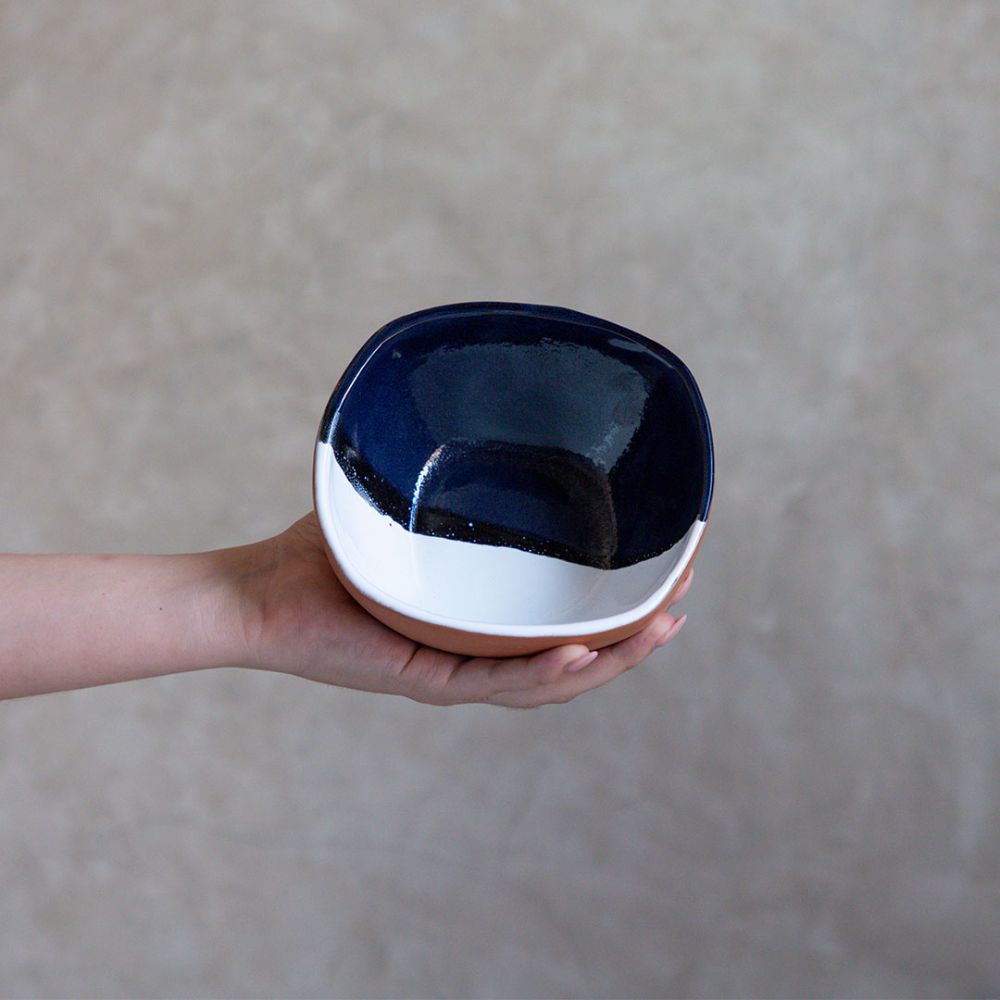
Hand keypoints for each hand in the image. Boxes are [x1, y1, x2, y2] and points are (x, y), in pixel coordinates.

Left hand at [238, 512, 690, 707]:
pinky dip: (542, 670)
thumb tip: (480, 421)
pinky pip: (492, 682)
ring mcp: (449, 672)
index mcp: (475, 627)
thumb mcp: (399, 510)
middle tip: (682, 604)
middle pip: (571, 662)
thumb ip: (443, 482)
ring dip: (607, 659)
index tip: (663, 583)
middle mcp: (471, 656)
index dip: (614, 617)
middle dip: (632, 638)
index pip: (558, 631)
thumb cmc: (322, 554)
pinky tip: (584, 652)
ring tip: (659, 628)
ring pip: (547, 683)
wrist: (254, 594)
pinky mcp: (420, 676)